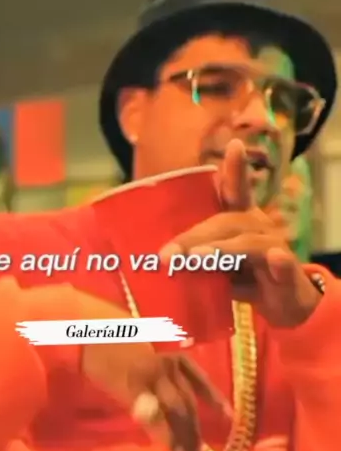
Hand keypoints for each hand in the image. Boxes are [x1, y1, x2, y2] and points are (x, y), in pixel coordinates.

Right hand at [68, 291, 229, 450]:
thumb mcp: (143, 352)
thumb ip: (159, 372)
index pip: (198, 379)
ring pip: (177, 410)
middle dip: (195, 427)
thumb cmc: (111, 342)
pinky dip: (164, 434)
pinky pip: (154, 416)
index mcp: (169, 356)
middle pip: (188, 401)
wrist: (86, 335)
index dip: (214, 399)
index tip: (229, 416)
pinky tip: (169, 448)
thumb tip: (175, 398)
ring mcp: (150, 378)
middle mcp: (165, 366)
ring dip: (183, 434)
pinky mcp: (133, 389)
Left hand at [160, 140, 319, 327]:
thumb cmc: (246, 278)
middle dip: (193, 237)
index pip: (236, 190)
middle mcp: (258, 226)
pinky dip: (278, 262)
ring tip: (196, 258)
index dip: (236, 168)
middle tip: (167, 254)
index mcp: (241, 220)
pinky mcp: (287, 273)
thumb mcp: (218, 267)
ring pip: (246, 243)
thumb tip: (161, 258)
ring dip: (220, 250)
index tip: (235, 144)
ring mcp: (274, 248)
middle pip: (225, 222)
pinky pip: (281, 264)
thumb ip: (196, 259)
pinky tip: (275, 258)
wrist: (285, 306)